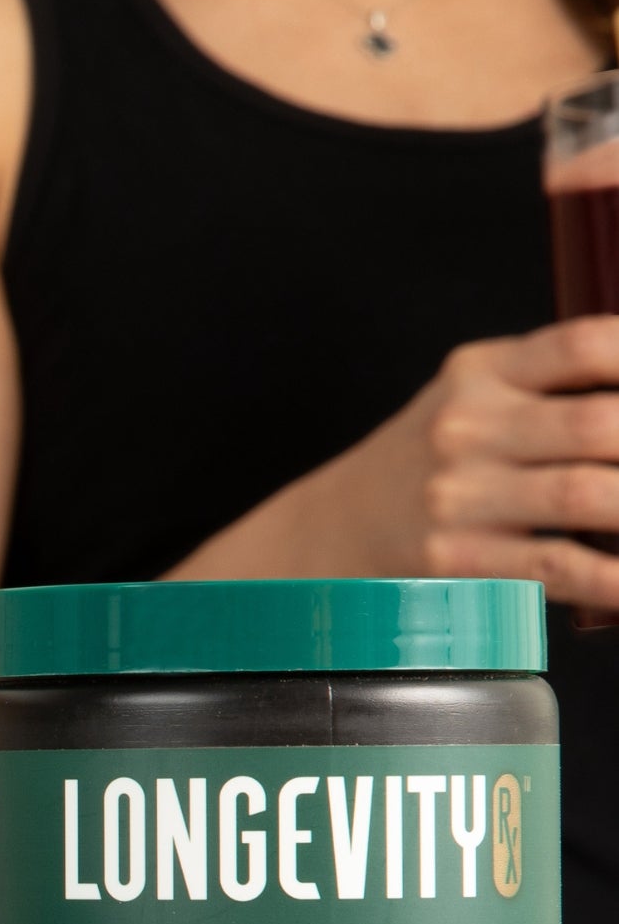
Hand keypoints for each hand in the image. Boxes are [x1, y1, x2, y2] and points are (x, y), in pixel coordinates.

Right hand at [403, 317, 618, 602]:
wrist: (333, 531)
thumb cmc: (430, 464)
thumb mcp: (473, 398)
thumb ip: (553, 387)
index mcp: (481, 373)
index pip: (582, 346)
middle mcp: (466, 427)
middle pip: (599, 423)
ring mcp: (459, 496)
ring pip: (588, 493)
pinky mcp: (457, 560)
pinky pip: (559, 565)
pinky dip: (617, 577)